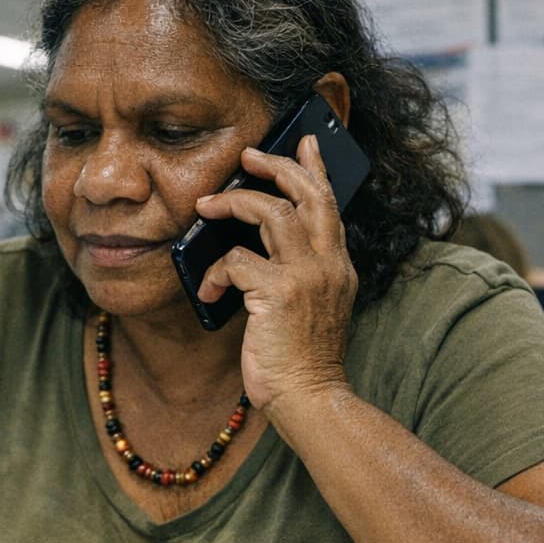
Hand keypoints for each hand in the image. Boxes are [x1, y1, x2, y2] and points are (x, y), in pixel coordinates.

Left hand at [192, 135, 357, 418]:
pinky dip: (215, 271)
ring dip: (233, 205)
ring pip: (270, 213)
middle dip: (275, 166)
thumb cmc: (302, 362)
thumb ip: (298, 275)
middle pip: (306, 194)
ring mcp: (307, 277)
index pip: (329, 203)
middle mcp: (329, 264)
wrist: (311, 400)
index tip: (303, 141)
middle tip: (246, 156)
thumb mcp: (308, 309)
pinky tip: (207, 290)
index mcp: (337, 267)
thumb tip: (257, 250)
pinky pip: (237, 261)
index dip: (314, 168)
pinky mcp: (280, 294)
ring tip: (206, 208)